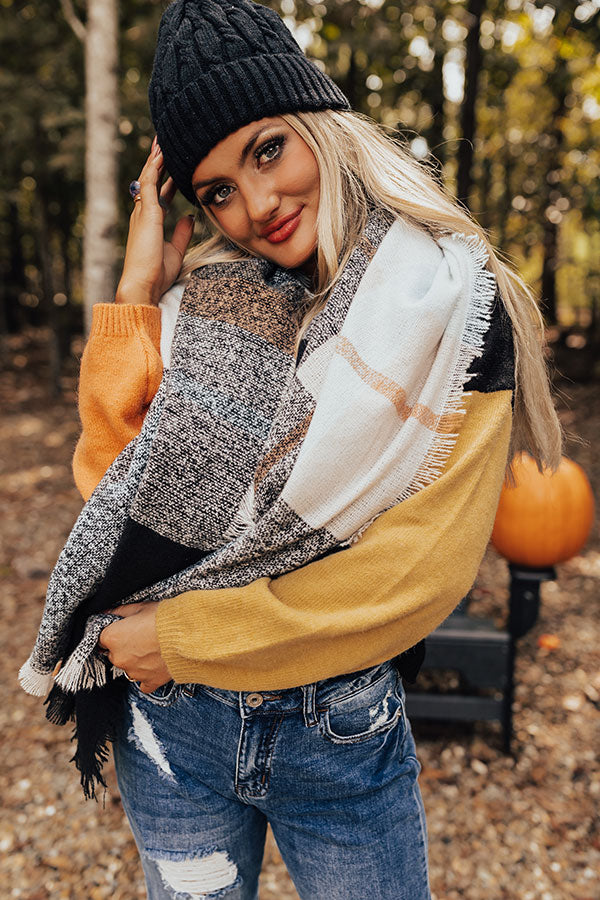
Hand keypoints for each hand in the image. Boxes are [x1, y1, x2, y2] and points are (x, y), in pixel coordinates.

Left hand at [98, 602, 171, 692]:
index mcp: (113, 637)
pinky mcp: (150, 681)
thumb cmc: (164, 618)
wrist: (187, 634)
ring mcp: (133, 672)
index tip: (126, 629)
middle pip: (114, 654)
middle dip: (125, 647)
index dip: (115, 631)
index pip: (103, 637)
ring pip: (128, 667)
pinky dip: (147, 677)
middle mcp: (119, 658)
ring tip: (153, 649)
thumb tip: (106, 614)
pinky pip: (143, 683)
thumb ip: (119, 611)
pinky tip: (154, 666)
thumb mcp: (140, 607)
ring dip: (136, 661)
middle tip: (142, 637)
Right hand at [116, 138, 194, 305]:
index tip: (175, 162)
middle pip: (152, 179)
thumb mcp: (175, 250)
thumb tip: (190, 216)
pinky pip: (149, 183)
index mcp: (150, 221)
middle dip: (160, 160)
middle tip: (167, 141)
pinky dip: (155, 167)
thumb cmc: (157, 273)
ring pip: (149, 176)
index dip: (167, 176)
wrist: (144, 285)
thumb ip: (181, 232)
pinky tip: (161, 154)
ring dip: (156, 157)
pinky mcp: (145, 213)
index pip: (160, 192)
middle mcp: (143, 212)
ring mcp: (142, 211)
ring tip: (163, 138)